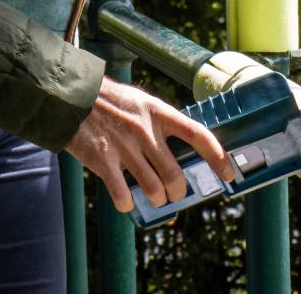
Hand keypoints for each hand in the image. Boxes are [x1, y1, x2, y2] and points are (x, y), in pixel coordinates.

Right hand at [66, 75, 236, 212]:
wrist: (72, 96)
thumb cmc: (110, 101)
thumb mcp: (141, 102)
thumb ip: (160, 123)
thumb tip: (181, 149)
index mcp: (158, 112)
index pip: (197, 134)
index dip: (217, 156)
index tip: (228, 173)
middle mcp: (145, 130)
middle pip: (175, 174)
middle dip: (178, 191)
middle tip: (175, 193)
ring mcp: (124, 146)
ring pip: (153, 189)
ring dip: (157, 200)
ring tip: (155, 198)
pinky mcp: (102, 160)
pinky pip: (122, 194)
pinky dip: (127, 203)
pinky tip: (125, 200)